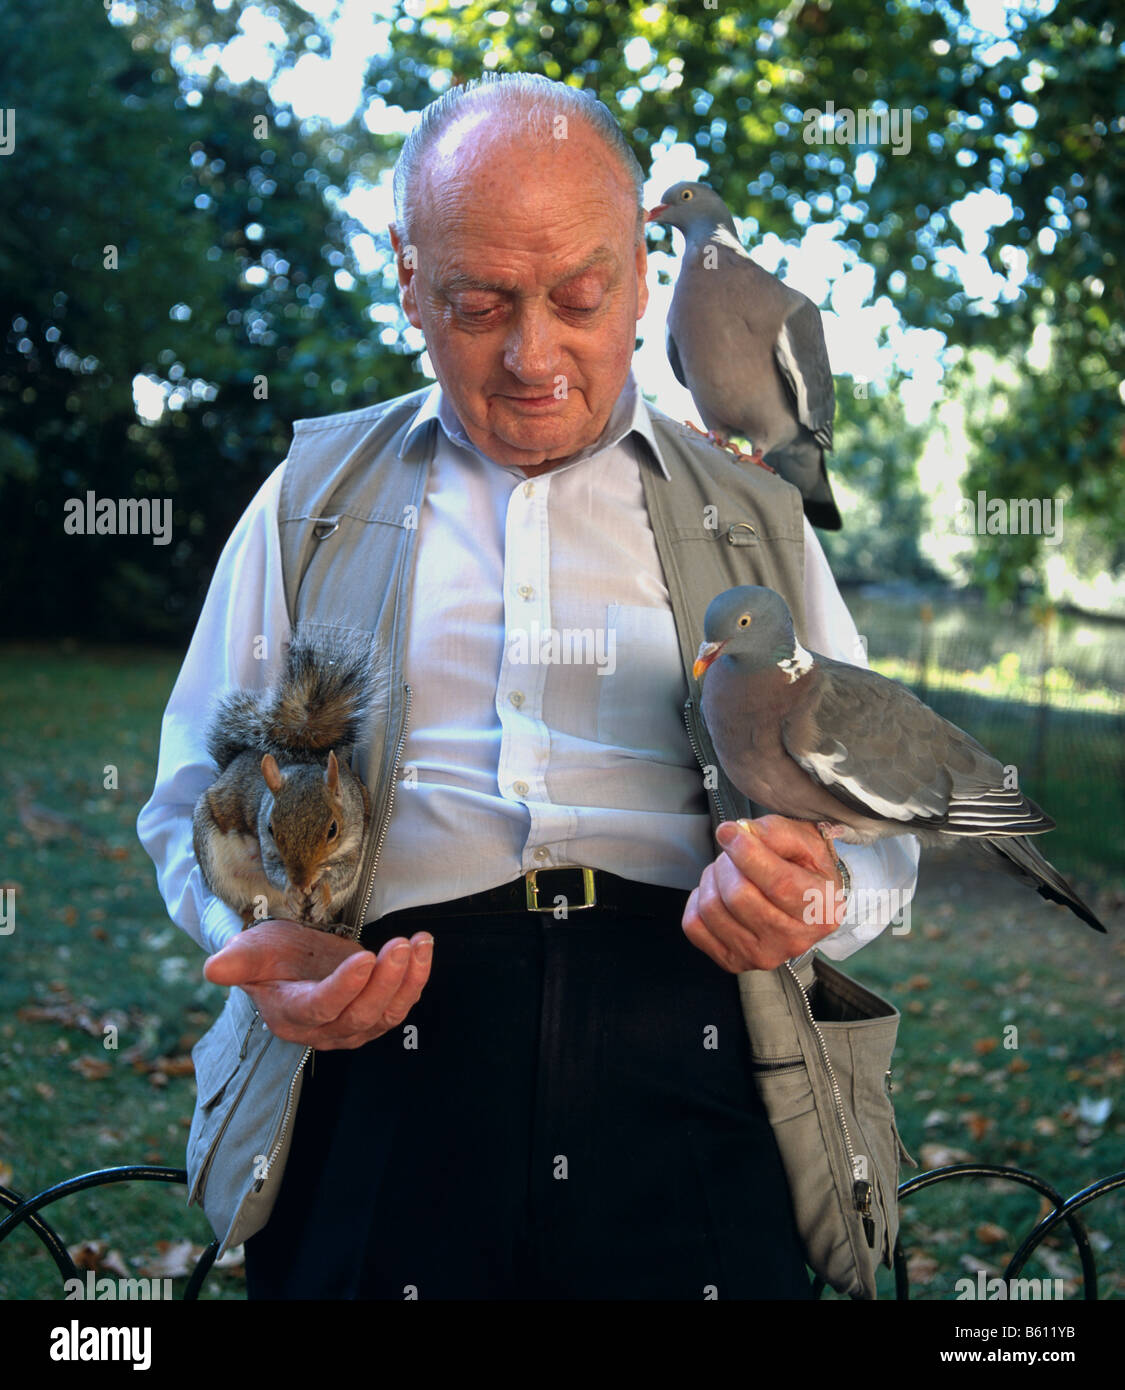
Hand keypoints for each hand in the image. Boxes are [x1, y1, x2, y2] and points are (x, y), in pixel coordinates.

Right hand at [202, 919, 432, 1049]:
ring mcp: (353, 1026)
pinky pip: (402, 1003)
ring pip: (387, 1013)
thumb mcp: (250, 952)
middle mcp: (325, 1029)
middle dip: (385, 981)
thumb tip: (213, 969)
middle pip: (360, 1014)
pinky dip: (417, 977)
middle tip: (400, 945)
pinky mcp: (376, 1015)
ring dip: (408, 979)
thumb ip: (236, 962)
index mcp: (291, 1014)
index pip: (321, 1007)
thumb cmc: (270, 956)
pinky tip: (424, 947)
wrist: (291, 962)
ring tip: (418, 943)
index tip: (365, 958)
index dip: (344, 988)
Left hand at [682, 815, 844, 971]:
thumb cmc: (804, 868)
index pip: (778, 883)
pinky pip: (694, 926)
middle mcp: (793, 939)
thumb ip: (773, 833)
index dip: (747, 853)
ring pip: (712, 909)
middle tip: (734, 853)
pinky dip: (697, 901)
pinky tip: (717, 894)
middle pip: (739, 896)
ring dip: (712, 879)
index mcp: (820, 909)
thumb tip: (737, 832)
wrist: (805, 901)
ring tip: (728, 872)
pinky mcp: (733, 961)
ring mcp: (761, 956)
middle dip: (727, 863)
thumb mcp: (803, 841)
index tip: (730, 832)